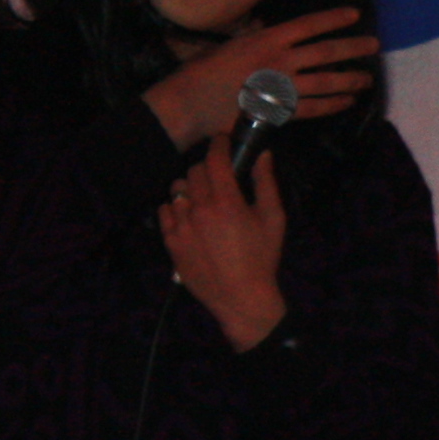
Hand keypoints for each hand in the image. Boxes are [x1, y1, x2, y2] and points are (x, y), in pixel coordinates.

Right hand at [143, 5, 377, 150]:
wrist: (190, 103)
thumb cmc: (204, 71)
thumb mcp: (230, 43)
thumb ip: (253, 36)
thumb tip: (265, 28)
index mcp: (266, 39)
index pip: (308, 25)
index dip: (333, 19)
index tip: (354, 14)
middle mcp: (279, 61)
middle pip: (325, 53)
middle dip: (353, 48)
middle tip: (374, 46)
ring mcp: (281, 88)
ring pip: (326, 82)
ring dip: (350, 79)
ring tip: (367, 79)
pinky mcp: (280, 112)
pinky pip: (314, 108)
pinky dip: (333, 104)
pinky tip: (348, 101)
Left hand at [159, 148, 290, 350]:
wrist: (241, 297)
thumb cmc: (262, 258)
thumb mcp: (273, 219)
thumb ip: (266, 183)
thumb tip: (263, 154)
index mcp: (226, 201)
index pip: (215, 159)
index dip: (218, 144)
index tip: (222, 141)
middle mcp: (200, 209)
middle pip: (194, 171)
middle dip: (206, 167)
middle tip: (218, 176)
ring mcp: (182, 225)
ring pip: (177, 188)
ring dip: (189, 187)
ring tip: (201, 197)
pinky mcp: (171, 241)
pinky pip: (165, 211)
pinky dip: (175, 208)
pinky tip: (188, 216)